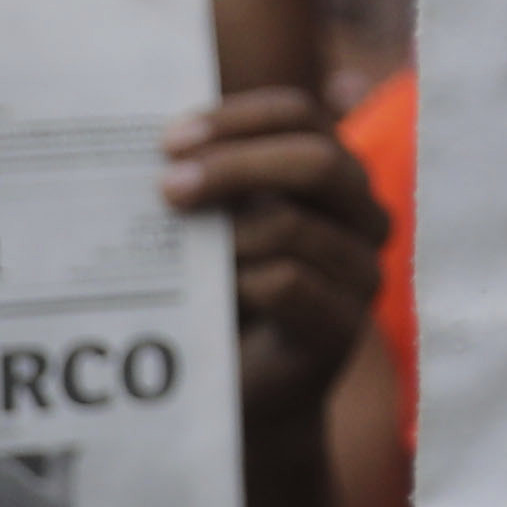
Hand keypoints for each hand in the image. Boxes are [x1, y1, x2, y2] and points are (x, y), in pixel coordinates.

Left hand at [162, 88, 388, 424]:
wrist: (243, 390)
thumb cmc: (223, 296)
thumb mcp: (218, 225)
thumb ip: (206, 181)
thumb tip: (145, 138)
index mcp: (331, 175)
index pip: (300, 116)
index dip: (238, 119)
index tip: (169, 140)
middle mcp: (361, 216)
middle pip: (317, 161)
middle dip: (236, 166)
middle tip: (167, 187)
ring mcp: (361, 272)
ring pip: (296, 226)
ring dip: (224, 235)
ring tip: (177, 250)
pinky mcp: (344, 327)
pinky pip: (288, 284)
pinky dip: (237, 282)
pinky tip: (207, 294)